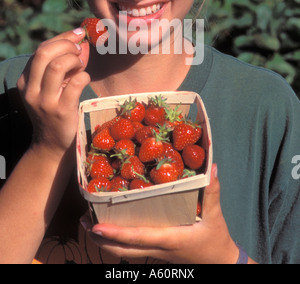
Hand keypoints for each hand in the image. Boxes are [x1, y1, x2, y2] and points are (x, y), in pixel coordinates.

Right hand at [17, 28, 90, 156]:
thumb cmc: (54, 110)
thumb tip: (82, 42)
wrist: (51, 145)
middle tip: (79, 50)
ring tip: (81, 66)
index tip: (78, 34)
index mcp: (26, 80)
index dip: (62, 38)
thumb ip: (62, 65)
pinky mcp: (61, 111)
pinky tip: (85, 79)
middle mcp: (31, 90)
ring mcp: (45, 101)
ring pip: (57, 66)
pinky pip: (75, 84)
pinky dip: (83, 76)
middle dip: (66, 45)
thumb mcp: (50, 87)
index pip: (41, 49)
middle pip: (44, 53)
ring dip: (74, 60)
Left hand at [82, 165, 239, 263]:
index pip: (138, 238)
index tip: (96, 227)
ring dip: (105, 242)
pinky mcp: (157, 252)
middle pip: (122, 250)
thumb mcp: (215, 215)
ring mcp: (156, 253)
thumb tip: (212, 166)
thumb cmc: (216, 239)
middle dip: (101, 239)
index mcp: (169, 239)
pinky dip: (117, 242)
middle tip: (84, 222)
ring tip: (89, 225)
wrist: (221, 264)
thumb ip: (212, 190)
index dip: (115, 234)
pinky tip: (111, 229)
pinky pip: (132, 250)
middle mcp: (158, 248)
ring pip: (124, 253)